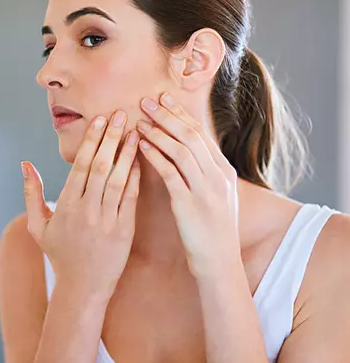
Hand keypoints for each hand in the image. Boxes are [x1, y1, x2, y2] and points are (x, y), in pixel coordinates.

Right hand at [22, 111, 140, 297]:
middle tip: (121, 115)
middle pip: (101, 167)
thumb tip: (25, 164)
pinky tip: (140, 159)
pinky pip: (131, 198)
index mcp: (66, 205)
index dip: (92, 141)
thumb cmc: (59, 253)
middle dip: (111, 138)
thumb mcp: (36, 225)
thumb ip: (31, 193)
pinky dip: (135, 177)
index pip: (81, 166)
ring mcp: (107, 220)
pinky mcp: (124, 230)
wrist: (83, 286)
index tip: (100, 120)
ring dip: (127, 153)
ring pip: (118, 179)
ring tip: (135, 131)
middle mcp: (86, 210)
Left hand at [136, 92, 239, 277]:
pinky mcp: (190, 204)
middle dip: (167, 115)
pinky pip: (171, 173)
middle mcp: (217, 176)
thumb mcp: (216, 197)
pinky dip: (155, 156)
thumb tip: (188, 151)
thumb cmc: (212, 232)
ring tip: (139, 120)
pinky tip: (141, 146)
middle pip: (191, 136)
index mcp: (224, 171)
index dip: (180, 114)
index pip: (200, 133)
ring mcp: (205, 189)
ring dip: (158, 132)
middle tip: (146, 100)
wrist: (220, 264)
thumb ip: (204, 173)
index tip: (163, 98)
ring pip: (181, 150)